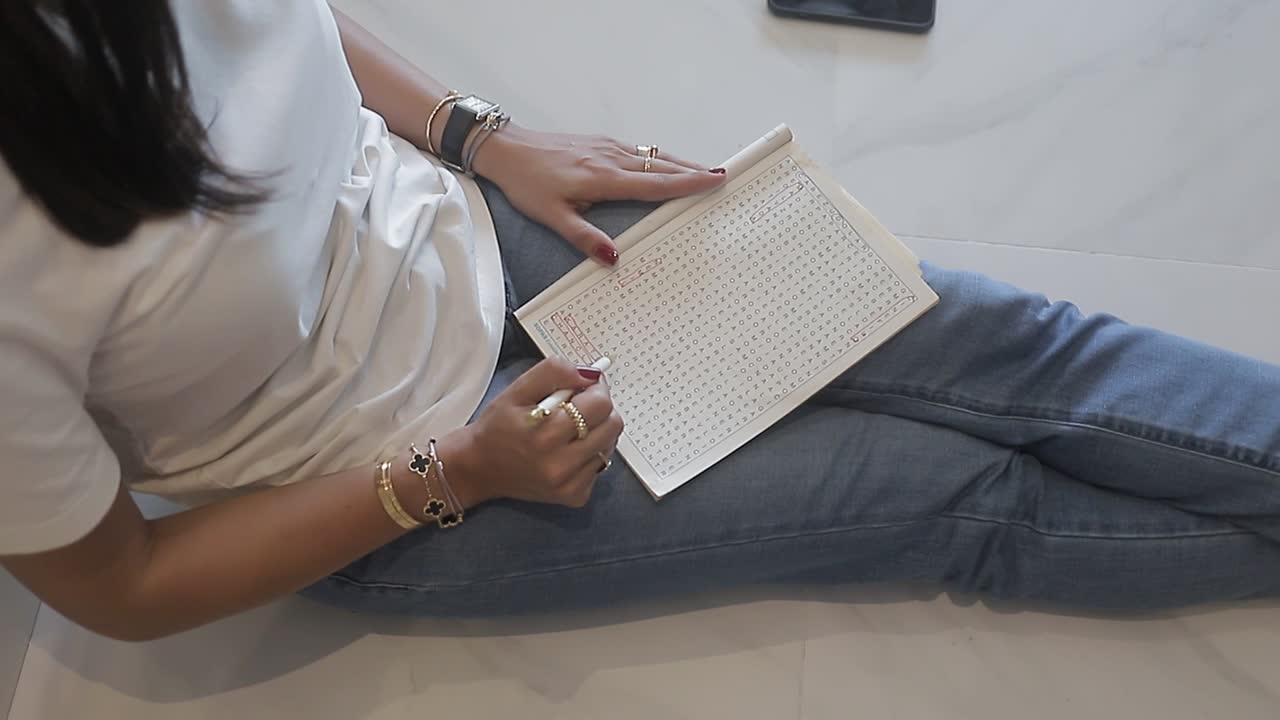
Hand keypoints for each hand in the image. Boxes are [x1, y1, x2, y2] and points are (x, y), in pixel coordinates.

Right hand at [439, 358, 623, 507]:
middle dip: (601, 409)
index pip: (600, 404)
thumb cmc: (497, 427)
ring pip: (610, 445)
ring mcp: (569, 484)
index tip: (585, 386)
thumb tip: (590, 374)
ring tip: (572, 429)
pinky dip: (591, 453)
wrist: (479, 468)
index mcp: (545, 434)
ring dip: (598, 430)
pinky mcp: (575, 496)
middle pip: (613, 425)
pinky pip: (601, 466)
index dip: (597, 389)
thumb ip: (553, 372)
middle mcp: (560, 464)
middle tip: (580, 406)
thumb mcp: (517, 390)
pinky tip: (569, 450)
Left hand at [473, 124, 726, 264]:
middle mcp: (611, 158)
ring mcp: (607, 147)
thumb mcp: (551, 216)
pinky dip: (660, 159)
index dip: (688, 183)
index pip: (655, 183)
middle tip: (723, 178)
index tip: (715, 181)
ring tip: (705, 172)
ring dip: (680, 164)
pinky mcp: (601, 143)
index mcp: (603, 178)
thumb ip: (584, 238)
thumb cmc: (527, 183)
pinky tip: (666, 165)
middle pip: (662, 166)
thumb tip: (615, 258)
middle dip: (694, 172)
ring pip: (654, 155)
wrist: (505, 148)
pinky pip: (640, 151)